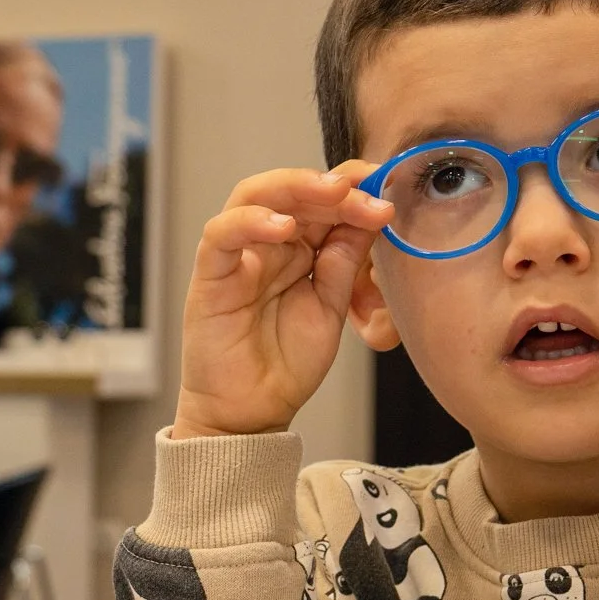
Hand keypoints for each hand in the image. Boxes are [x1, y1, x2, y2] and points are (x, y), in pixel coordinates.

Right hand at [172, 164, 393, 438]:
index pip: (322, 200)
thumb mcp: (331, 305)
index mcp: (299, 248)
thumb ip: (344, 262)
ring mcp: (238, 256)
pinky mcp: (210, 275)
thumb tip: (372, 215)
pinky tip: (283, 228)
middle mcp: (267, 243)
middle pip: (292, 190)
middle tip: (370, 194)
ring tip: (333, 193)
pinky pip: (221, 235)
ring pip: (253, 196)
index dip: (354, 189)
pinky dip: (250, 222)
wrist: (252, 412)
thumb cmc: (287, 363)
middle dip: (335, 187)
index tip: (388, 191)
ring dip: (295, 188)